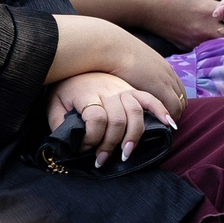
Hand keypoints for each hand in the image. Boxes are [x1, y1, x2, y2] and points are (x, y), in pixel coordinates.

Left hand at [45, 71, 174, 166]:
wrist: (76, 62)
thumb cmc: (65, 88)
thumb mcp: (54, 104)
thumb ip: (57, 123)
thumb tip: (68, 144)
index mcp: (87, 93)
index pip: (96, 118)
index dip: (91, 138)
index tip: (83, 148)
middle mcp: (108, 90)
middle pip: (117, 119)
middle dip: (110, 144)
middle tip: (102, 160)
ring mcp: (123, 89)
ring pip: (136, 112)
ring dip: (134, 135)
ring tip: (126, 153)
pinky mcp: (132, 89)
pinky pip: (150, 99)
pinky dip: (162, 111)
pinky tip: (169, 125)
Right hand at [52, 16, 190, 111]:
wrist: (112, 48)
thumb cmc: (114, 58)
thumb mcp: (131, 67)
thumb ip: (136, 77)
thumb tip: (131, 86)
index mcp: (162, 67)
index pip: (177, 90)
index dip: (172, 104)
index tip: (164, 115)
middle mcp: (168, 73)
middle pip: (182, 98)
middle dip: (174, 112)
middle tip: (164, 124)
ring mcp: (166, 79)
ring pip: (180, 104)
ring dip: (172, 116)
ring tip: (161, 128)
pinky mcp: (161, 86)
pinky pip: (173, 106)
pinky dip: (168, 116)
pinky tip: (159, 124)